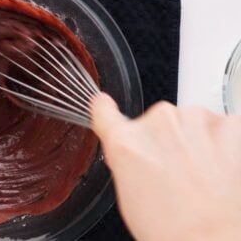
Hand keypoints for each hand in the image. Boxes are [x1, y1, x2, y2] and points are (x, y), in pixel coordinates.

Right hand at [91, 93, 240, 240]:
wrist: (214, 239)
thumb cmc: (170, 227)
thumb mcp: (127, 192)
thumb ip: (125, 157)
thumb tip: (130, 146)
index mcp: (125, 141)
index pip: (104, 109)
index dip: (105, 108)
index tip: (105, 104)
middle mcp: (158, 121)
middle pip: (157, 120)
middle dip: (164, 139)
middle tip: (174, 170)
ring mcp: (195, 119)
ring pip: (190, 122)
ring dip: (194, 140)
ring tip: (200, 174)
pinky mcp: (230, 124)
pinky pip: (221, 127)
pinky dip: (222, 143)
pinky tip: (220, 169)